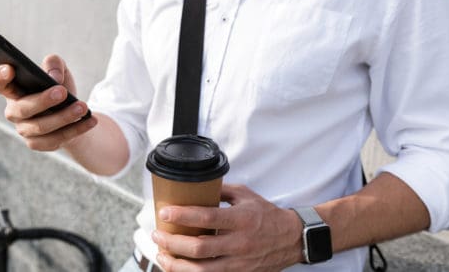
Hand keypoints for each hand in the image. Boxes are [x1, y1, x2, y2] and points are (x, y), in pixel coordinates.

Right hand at [0, 54, 96, 150]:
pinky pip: (56, 139)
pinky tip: (90, 120)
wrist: (72, 114)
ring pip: (41, 126)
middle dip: (43, 101)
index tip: (10, 68)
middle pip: (22, 108)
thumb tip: (54, 78)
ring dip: (64, 117)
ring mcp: (24, 129)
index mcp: (13, 89)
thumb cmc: (60, 87)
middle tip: (62, 92)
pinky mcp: (38, 143)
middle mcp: (14, 111)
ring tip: (83, 107)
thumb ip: (54, 64)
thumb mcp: (59, 70)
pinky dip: (75, 129)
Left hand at [152, 184, 303, 271]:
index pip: (206, 217)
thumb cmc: (266, 214)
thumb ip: (221, 190)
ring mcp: (239, 262)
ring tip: (161, 255)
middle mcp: (239, 242)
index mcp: (240, 219)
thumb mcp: (245, 195)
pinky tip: (178, 267)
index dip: (182, 215)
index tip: (164, 212)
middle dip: (172, 243)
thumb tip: (194, 185)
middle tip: (157, 235)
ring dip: (176, 265)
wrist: (292, 239)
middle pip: (199, 248)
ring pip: (202, 270)